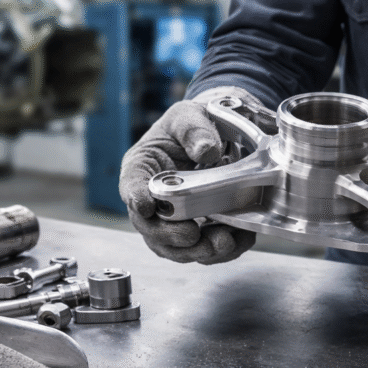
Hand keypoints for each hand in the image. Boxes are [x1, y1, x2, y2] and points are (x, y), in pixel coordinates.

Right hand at [119, 88, 257, 263]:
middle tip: (192, 235)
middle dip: (171, 236)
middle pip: (150, 227)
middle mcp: (150, 198)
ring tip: (221, 244)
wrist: (209, 138)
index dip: (135, 197)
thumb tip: (207, 150)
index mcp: (141, 166)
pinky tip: (237, 241)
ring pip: (173, 247)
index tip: (146, 206)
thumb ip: (194, 130)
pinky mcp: (192, 230)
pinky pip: (199, 249)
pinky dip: (218, 252)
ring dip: (196, 251)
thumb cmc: (189, 126)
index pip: (131, 185)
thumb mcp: (189, 116)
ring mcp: (169, 218)